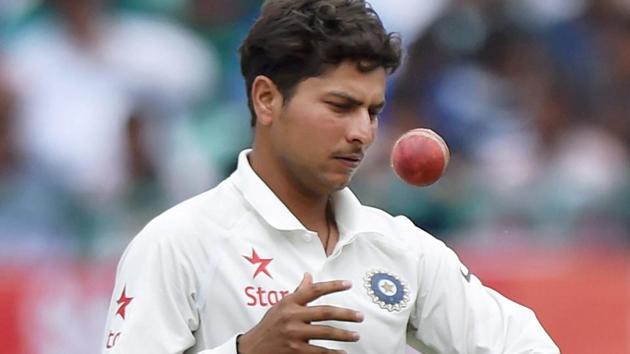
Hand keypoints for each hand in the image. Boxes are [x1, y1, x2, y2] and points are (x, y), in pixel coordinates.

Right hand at [237, 272, 362, 353]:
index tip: (348, 284)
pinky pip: (319, 351)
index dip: (333, 286)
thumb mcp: (281, 305)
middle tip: (360, 316)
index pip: (314, 290)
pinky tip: (342, 352)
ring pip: (326, 332)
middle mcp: (292, 316)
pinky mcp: (295, 350)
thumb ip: (298, 293)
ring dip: (344, 335)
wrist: (253, 348)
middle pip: (325, 312)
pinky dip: (333, 352)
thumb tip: (308, 276)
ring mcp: (294, 333)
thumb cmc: (270, 325)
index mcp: (290, 302)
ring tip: (356, 335)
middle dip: (346, 314)